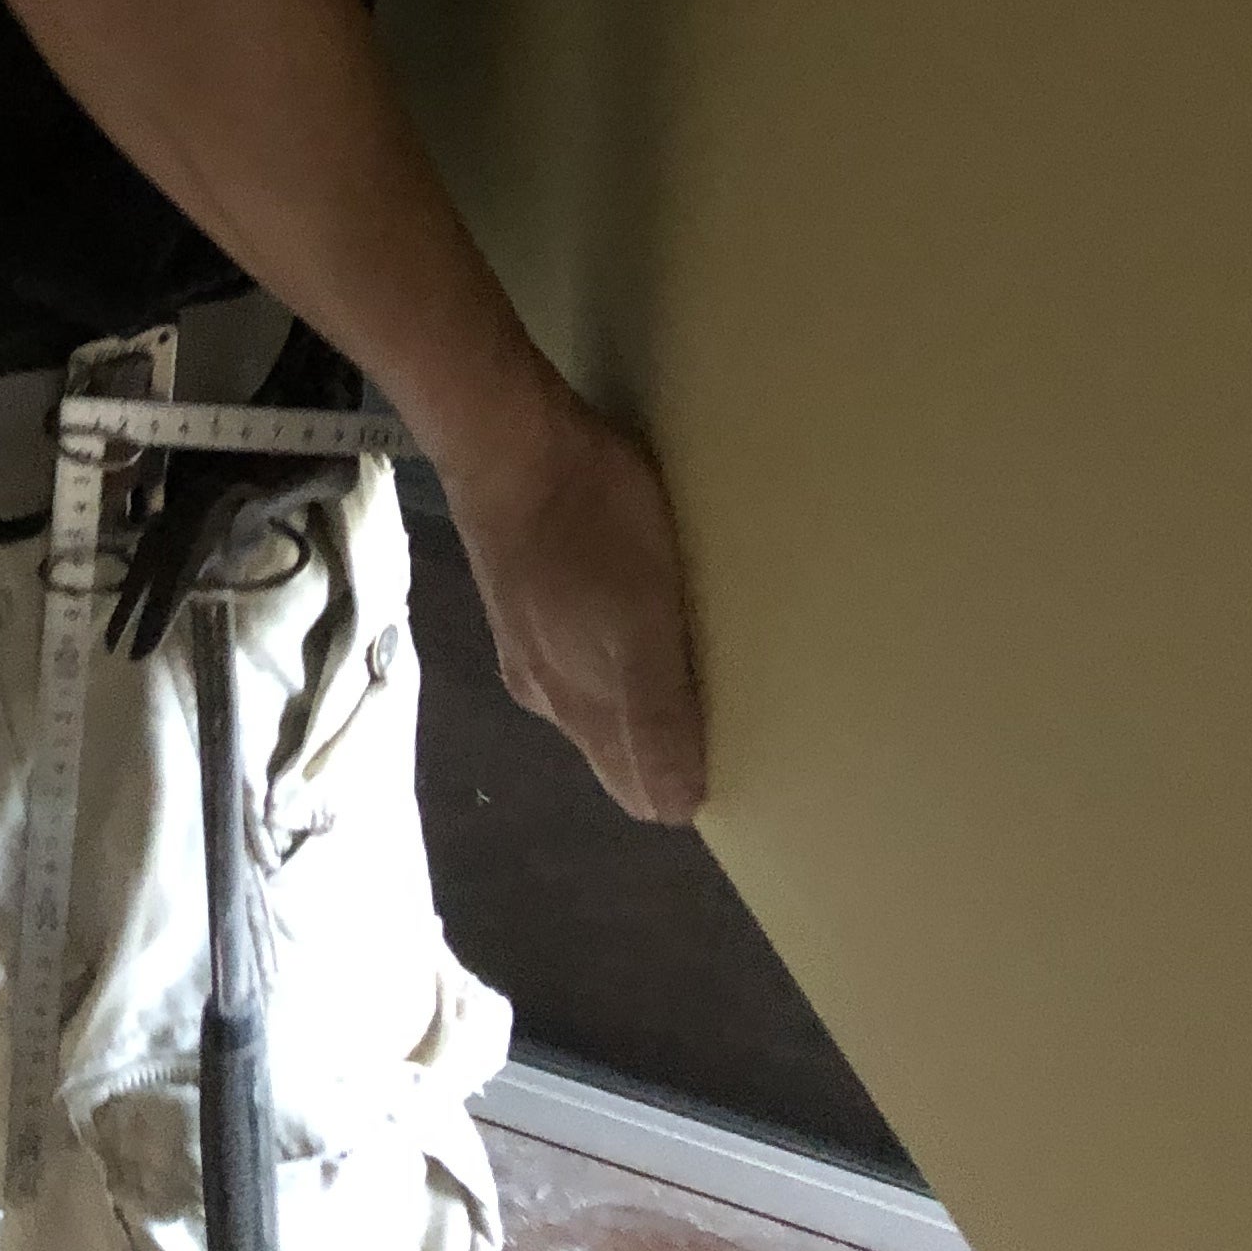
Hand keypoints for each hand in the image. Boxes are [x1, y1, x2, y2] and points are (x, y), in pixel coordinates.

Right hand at [439, 389, 707, 826]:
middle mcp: (548, 689)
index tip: (743, 759)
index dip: (686, 786)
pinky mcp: (523, 591)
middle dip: (669, 746)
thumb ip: (656, 717)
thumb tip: (677, 809)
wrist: (508, 441)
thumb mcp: (641, 625)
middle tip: (736, 711)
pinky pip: (579, 647)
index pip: (638, 788)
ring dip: (644, 693)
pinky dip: (615, 647)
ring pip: (596, 697)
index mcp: (580, 707)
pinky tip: (635, 609)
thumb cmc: (591, 528)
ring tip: (697, 659)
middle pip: (617, 748)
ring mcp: (528, 638)